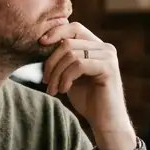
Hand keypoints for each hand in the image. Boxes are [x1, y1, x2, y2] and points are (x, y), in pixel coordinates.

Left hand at [39, 21, 137, 149]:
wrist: (105, 122)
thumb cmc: (87, 100)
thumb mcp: (70, 76)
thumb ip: (62, 60)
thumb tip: (41, 45)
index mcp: (96, 46)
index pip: (74, 28)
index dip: (56, 32)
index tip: (40, 44)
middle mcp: (105, 47)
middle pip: (68, 42)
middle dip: (51, 62)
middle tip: (46, 81)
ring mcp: (108, 56)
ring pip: (71, 54)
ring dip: (57, 73)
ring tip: (53, 90)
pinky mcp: (109, 68)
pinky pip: (79, 65)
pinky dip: (66, 78)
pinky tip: (64, 90)